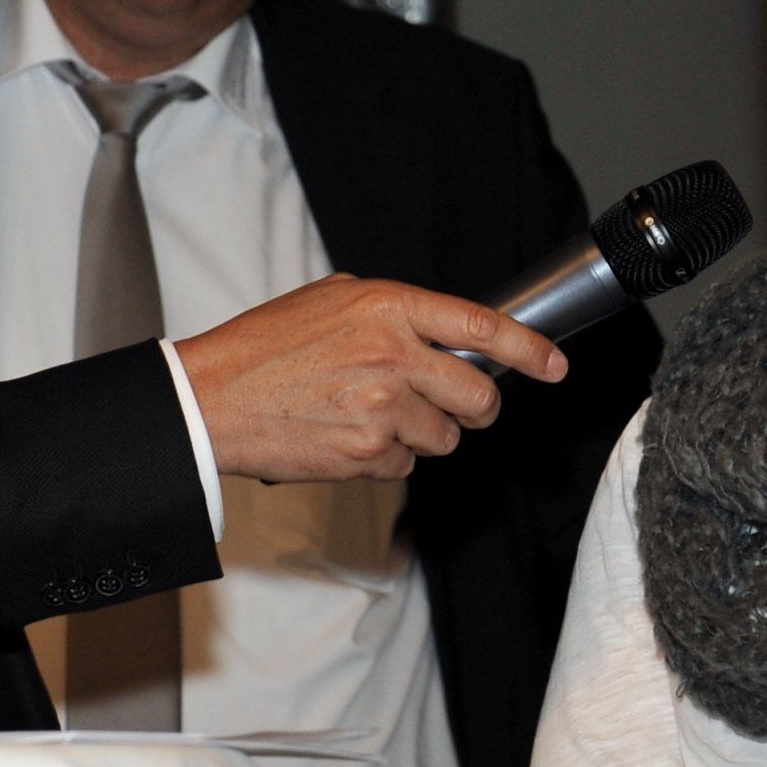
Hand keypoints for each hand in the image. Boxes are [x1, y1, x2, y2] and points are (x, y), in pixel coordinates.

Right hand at [178, 275, 564, 483]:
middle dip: (474, 408)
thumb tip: (442, 333)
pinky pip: (406, 466)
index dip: (530, 349)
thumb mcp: (330, 300)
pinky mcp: (368, 454)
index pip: (482, 326)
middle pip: (479, 396)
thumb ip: (391, 312)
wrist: (211, 399)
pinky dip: (386, 459)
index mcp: (388, 307)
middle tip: (454, 407)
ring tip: (370, 417)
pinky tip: (347, 437)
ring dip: (421, 435)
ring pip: (445, 438)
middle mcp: (394, 355)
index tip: (554, 365)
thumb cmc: (265, 347)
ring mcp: (384, 408)